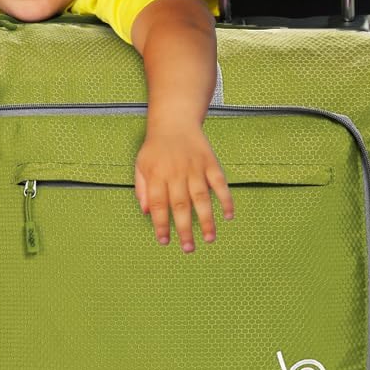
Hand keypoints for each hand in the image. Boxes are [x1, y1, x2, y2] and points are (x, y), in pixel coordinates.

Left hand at [134, 123, 233, 252]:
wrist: (175, 121)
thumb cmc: (156, 147)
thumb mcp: (141, 164)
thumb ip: (142, 189)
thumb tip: (146, 212)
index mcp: (157, 174)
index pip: (158, 204)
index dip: (161, 224)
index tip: (164, 241)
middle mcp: (177, 172)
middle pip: (181, 205)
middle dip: (184, 229)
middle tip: (188, 249)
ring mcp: (195, 168)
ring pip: (202, 197)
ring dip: (206, 220)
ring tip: (209, 239)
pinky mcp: (210, 163)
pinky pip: (220, 183)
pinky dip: (225, 199)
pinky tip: (228, 216)